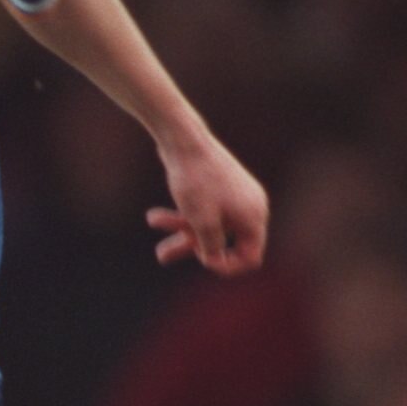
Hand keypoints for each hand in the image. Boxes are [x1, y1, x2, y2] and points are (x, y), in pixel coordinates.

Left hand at [148, 132, 268, 274]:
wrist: (184, 140)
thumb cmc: (196, 181)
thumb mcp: (202, 222)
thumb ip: (210, 247)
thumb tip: (214, 260)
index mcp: (254, 216)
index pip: (251, 257)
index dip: (226, 265)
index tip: (200, 257)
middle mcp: (250, 206)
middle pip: (224, 242)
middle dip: (191, 247)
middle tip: (161, 254)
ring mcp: (234, 196)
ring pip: (208, 226)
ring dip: (179, 232)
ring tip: (153, 222)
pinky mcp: (218, 187)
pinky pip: (202, 211)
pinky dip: (181, 215)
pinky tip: (153, 216)